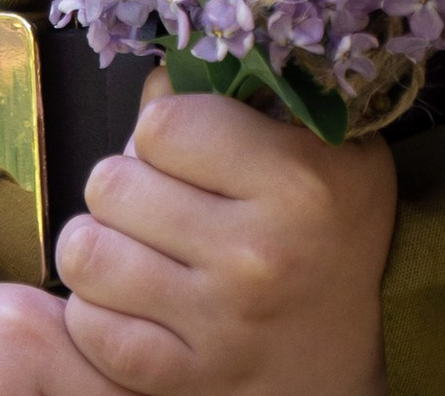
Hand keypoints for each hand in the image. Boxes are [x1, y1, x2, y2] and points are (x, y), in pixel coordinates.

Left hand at [55, 68, 395, 395]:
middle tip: (152, 195)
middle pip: (112, 183)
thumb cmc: (334, 232)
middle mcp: (255, 255)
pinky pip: (91, 327)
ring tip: (131, 241)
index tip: (183, 146)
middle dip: (125, 181)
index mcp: (296, 182)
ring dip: (100, 241)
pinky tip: (130, 295)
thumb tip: (155, 79)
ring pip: (88, 253)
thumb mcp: (327, 145)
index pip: (161, 124)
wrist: (356, 355)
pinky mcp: (186, 381)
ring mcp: (217, 325)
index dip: (162, 128)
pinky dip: (96, 307)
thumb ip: (247, 98)